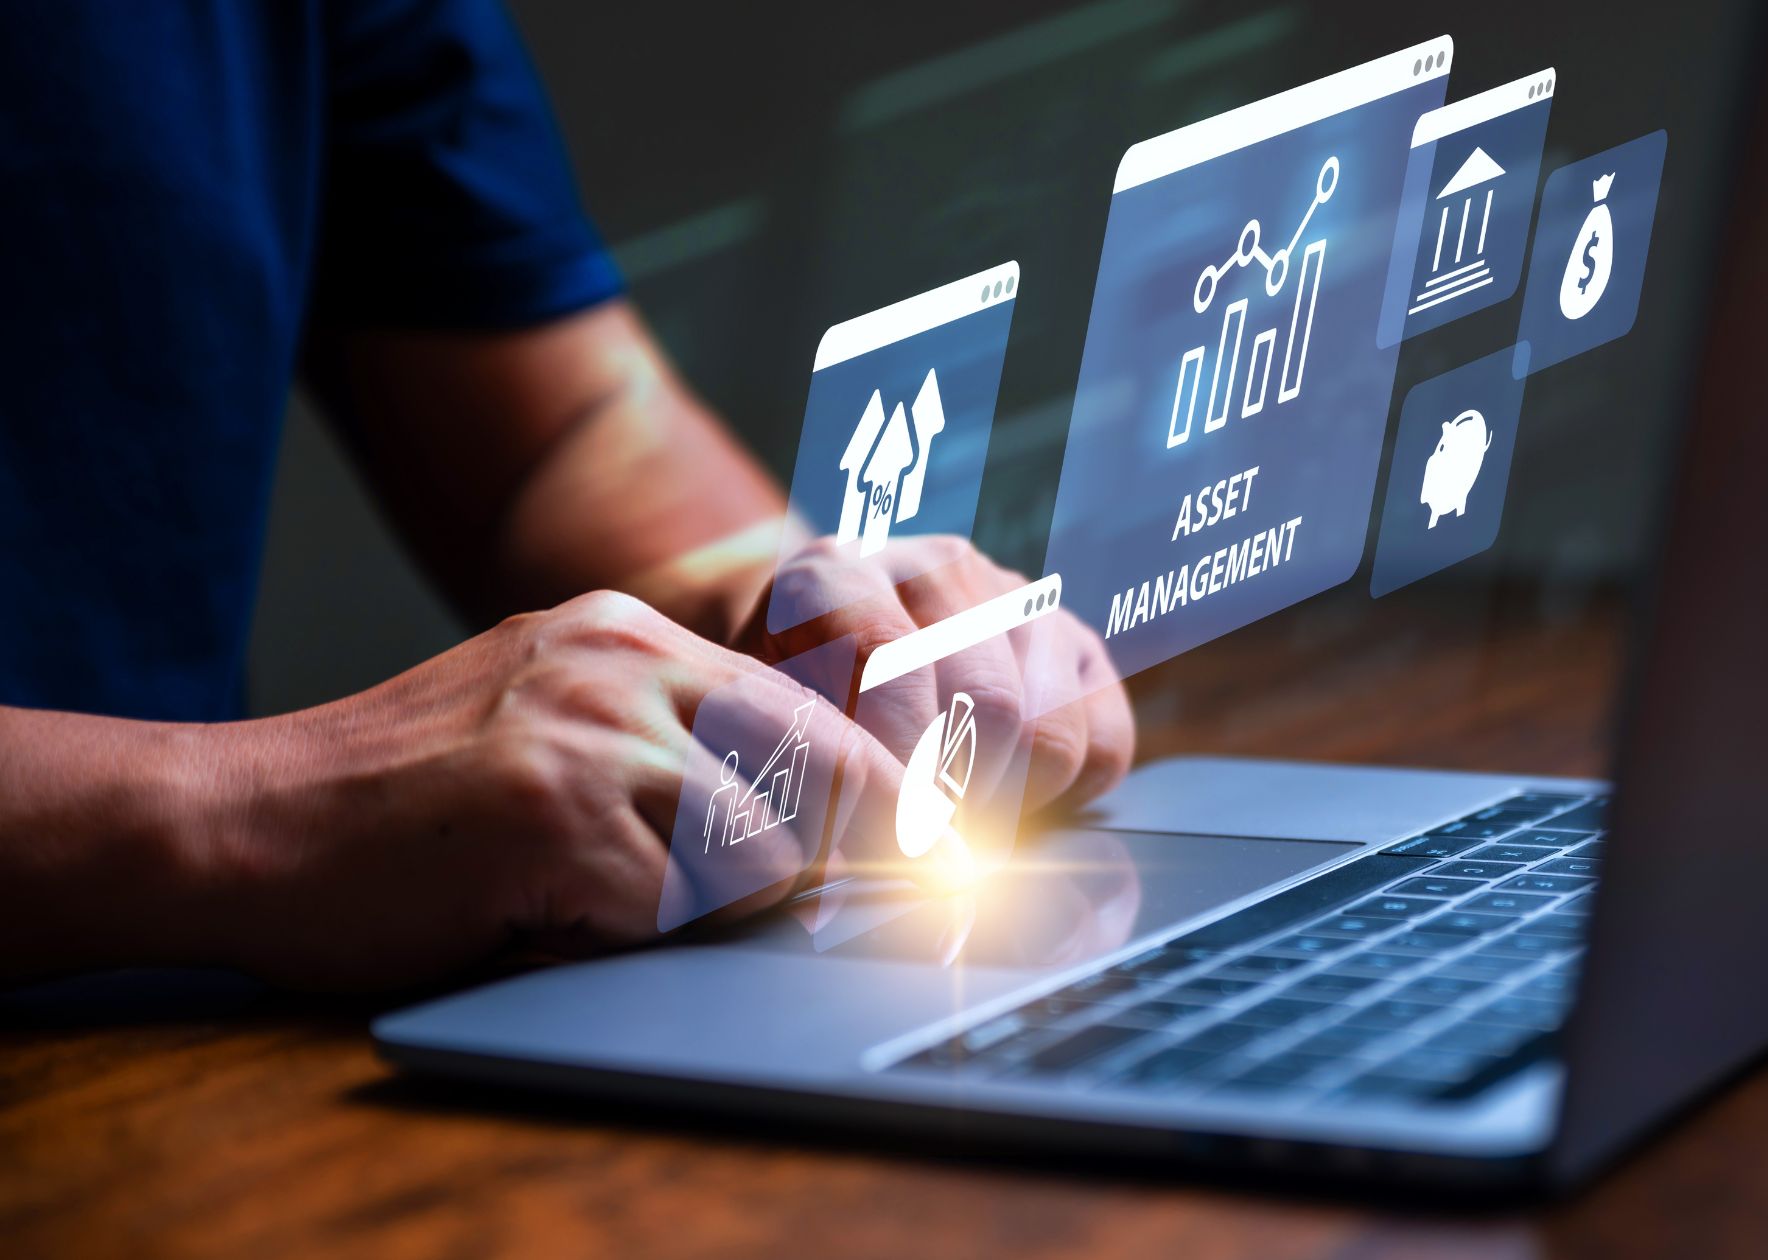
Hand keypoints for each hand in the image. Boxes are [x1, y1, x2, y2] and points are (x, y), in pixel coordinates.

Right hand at [193, 591, 901, 988]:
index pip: (809, 709)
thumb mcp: (551, 722)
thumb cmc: (400, 800)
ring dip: (715, 905)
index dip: (878, 788)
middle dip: (856, 848)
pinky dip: (630, 936)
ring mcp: (589, 729)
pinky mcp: (554, 812)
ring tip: (610, 898)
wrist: (237, 820)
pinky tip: (548, 914)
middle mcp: (621, 660)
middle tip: (877, 894)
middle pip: (820, 764)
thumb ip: (671, 747)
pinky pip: (670, 905)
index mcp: (629, 630)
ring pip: (758, 845)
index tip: (929, 843)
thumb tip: (817, 825)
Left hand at [736, 535, 1134, 820]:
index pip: (891, 663)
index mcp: (839, 573)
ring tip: (959, 820)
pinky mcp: (1078, 643)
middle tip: (925, 843)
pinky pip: (1106, 741)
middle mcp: (936, 566)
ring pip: (1052, 727)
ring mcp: (1017, 598)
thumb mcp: (769, 727)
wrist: (823, 652)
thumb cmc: (789, 706)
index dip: (896, 764)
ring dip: (1009, 801)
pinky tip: (1010, 794)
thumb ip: (808, 776)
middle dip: (958, 798)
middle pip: (988, 704)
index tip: (885, 834)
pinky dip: (1067, 792)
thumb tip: (867, 870)